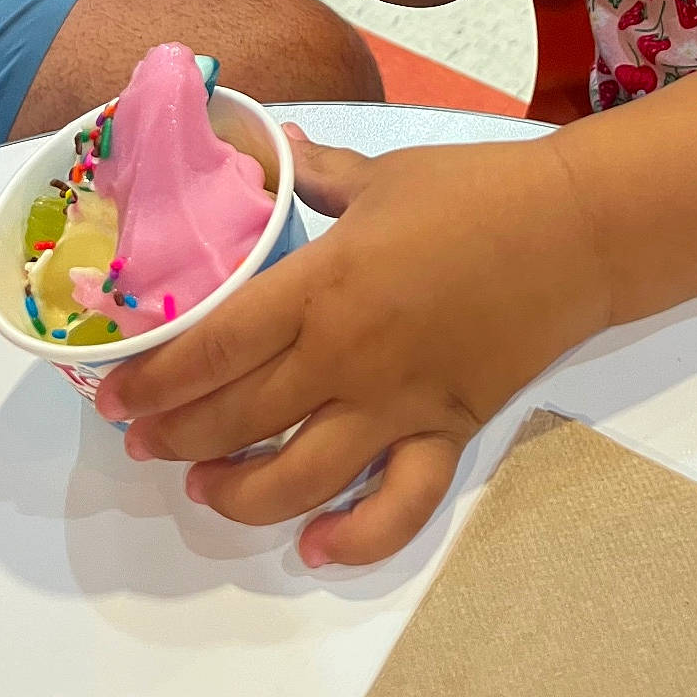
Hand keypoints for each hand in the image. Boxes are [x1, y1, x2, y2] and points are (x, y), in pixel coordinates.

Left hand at [95, 128, 609, 566]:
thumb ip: (320, 173)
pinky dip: (355, 538)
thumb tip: (275, 147)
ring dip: (237, 495)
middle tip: (143, 441)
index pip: (216, 347)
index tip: (118, 397)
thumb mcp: (386, 172)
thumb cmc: (478, 189)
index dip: (156, 380)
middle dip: (175, 437)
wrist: (578, 229)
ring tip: (205, 488)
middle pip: (238, 418)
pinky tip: (316, 549)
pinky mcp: (447, 429)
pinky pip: (399, 504)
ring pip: (298, 479)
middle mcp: (348, 355)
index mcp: (325, 285)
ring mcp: (399, 402)